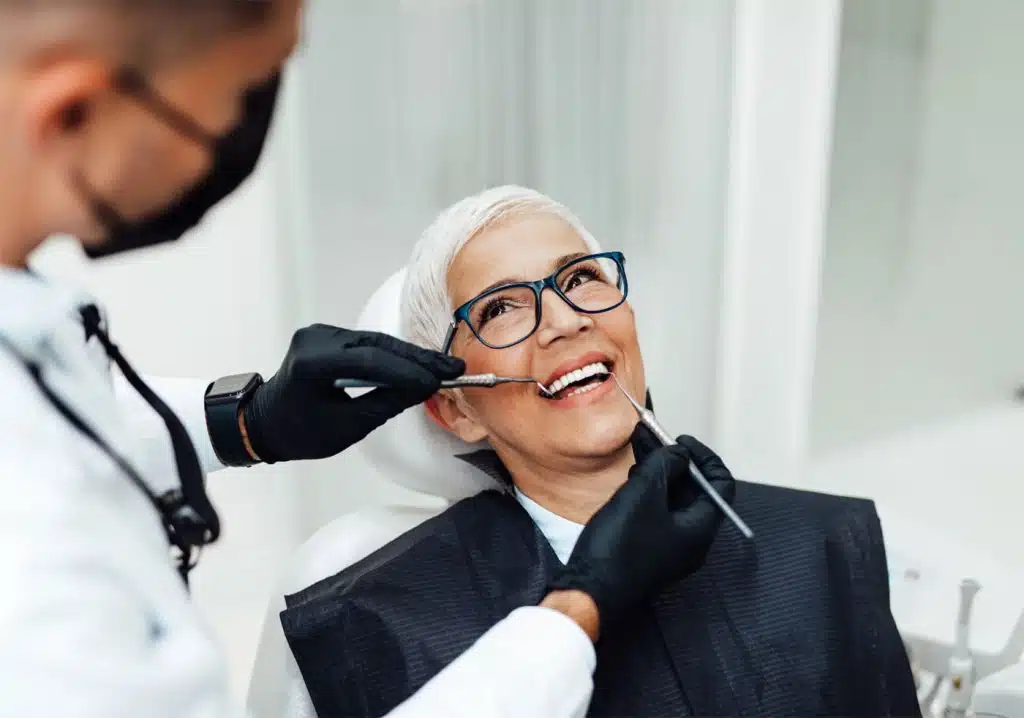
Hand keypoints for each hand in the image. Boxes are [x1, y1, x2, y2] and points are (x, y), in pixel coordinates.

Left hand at [243, 324, 464, 462]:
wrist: (263, 422)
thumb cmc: (299, 433)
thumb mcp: (346, 427)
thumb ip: (386, 403)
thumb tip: (424, 387)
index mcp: (312, 363)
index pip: (370, 360)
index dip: (408, 371)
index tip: (438, 382)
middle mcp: (315, 339)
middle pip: (377, 345)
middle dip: (417, 359)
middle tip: (452, 369)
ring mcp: (320, 333)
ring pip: (375, 341)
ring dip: (409, 356)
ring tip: (442, 367)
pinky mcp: (326, 335)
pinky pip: (366, 343)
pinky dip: (392, 355)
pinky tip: (417, 364)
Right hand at [547, 424, 735, 628]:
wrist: (590, 591)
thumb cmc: (620, 546)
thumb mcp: (644, 493)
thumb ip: (665, 465)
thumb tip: (679, 454)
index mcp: (701, 529)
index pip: (720, 485)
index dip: (704, 457)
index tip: (680, 440)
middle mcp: (691, 540)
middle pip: (694, 490)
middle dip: (675, 459)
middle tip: (654, 435)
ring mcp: (670, 547)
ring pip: (672, 500)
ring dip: (659, 471)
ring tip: (639, 445)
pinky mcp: (649, 550)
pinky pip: (657, 513)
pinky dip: (648, 489)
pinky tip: (632, 475)